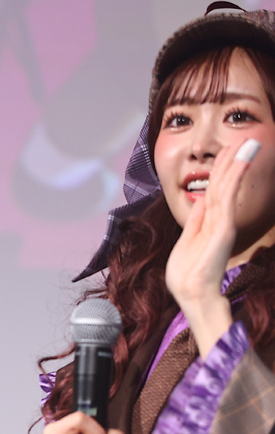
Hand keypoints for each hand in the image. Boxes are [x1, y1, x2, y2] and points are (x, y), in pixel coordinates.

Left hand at [164, 138, 257, 354]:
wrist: (191, 293)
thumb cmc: (187, 273)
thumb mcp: (187, 241)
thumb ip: (196, 221)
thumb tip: (200, 201)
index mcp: (208, 222)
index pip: (215, 190)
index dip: (221, 170)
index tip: (228, 152)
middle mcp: (219, 220)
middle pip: (225, 184)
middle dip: (233, 161)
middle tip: (244, 140)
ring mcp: (223, 222)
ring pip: (229, 185)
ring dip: (237, 163)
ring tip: (247, 143)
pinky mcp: (224, 226)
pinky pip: (228, 196)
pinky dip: (234, 177)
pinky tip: (240, 162)